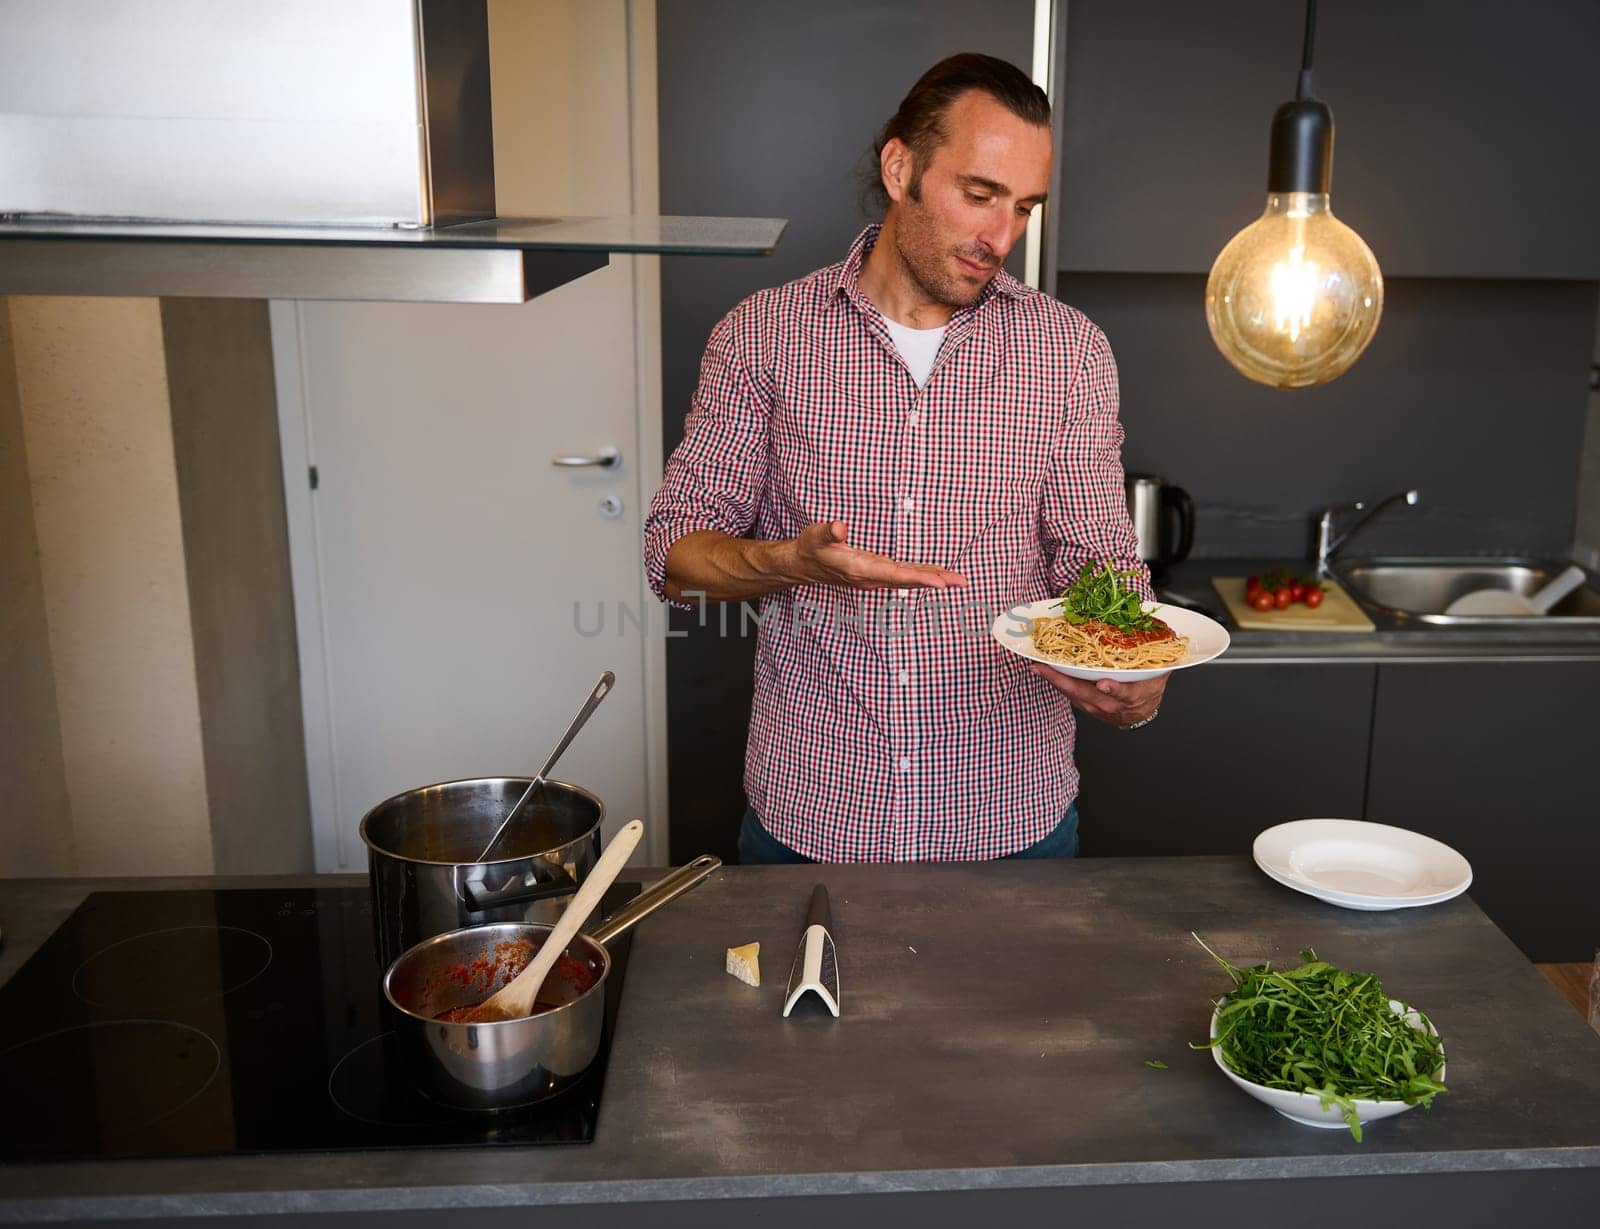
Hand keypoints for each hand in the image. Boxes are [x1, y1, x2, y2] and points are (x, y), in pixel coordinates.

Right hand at [791, 520, 967, 590]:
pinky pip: (903, 577)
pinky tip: (933, 574)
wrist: (801, 564)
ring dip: (932, 579)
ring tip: (956, 580)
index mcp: (860, 570)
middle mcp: (870, 578)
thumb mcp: (816, 536)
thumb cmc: (810, 548)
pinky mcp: (874, 573)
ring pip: (908, 580)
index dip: (920, 578)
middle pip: (909, 581)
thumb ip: (829, 532)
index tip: (942, 582)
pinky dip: (920, 575)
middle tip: (962, 581)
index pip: (896, 575)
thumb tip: (840, 527)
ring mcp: (873, 578)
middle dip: (936, 580)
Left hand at [1027, 662, 1168, 728]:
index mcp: (1134, 696)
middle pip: (1089, 695)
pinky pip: (1070, 694)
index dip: (1115, 689)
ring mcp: (1096, 707)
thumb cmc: (1148, 687)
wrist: (1141, 712)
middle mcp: (1113, 705)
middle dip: (1065, 682)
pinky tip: (1044, 671)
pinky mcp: (1086, 706)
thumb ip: (1156, 655)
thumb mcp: (1158, 672)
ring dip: (1055, 681)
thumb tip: (1152, 626)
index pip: (1125, 694)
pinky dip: (1057, 682)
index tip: (1104, 683)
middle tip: (1046, 668)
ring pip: (1075, 695)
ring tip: (1039, 667)